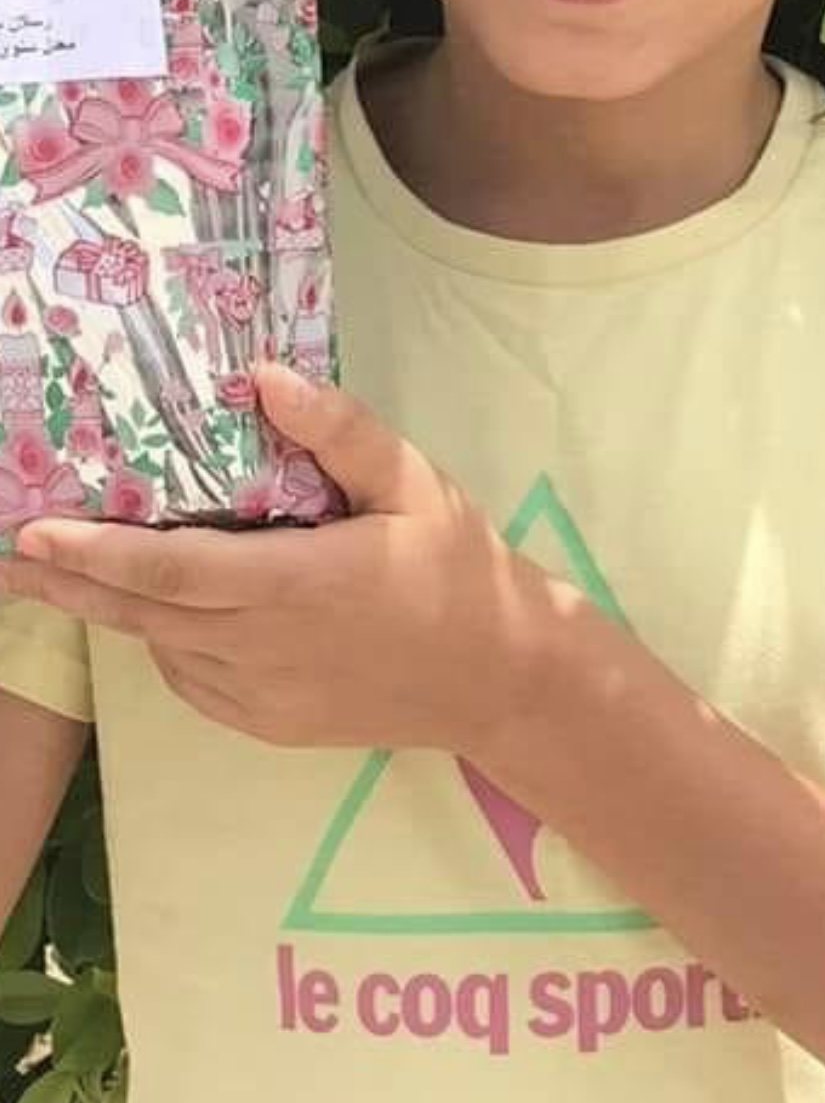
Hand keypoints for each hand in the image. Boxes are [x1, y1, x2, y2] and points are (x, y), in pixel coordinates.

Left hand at [0, 365, 562, 754]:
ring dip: (112, 612)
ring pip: (164, 648)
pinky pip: (194, 681)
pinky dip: (164, 643)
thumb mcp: (415, 482)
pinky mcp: (270, 725)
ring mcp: (264, 696)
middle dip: (70, 584)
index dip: (97, 552)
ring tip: (62, 577)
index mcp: (299, 583)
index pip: (173, 569)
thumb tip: (263, 377)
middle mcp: (267, 647)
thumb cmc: (458, 569)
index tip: (38, 531)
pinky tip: (155, 615)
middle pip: (145, 613)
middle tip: (13, 555)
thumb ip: (339, 430)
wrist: (500, 678)